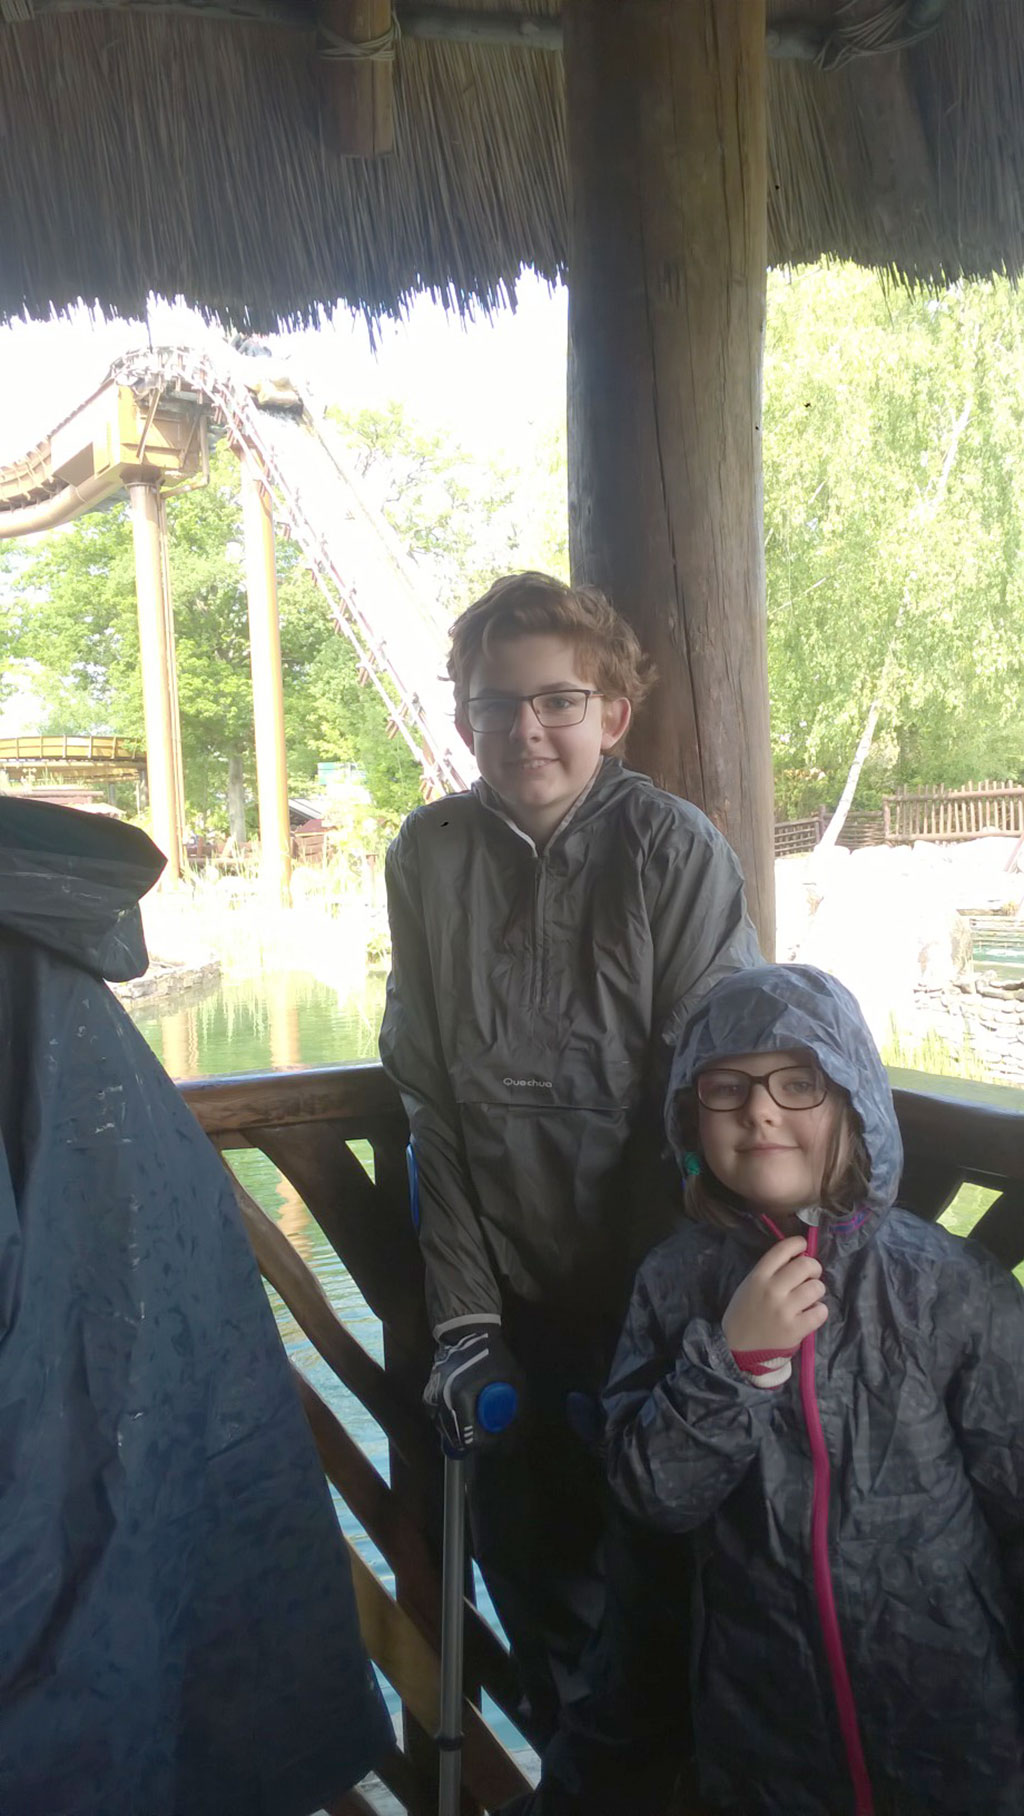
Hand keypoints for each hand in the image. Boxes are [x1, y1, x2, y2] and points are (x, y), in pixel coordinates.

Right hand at [423, 1324, 521, 1453]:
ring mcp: (432, 1398)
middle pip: (455, 1439)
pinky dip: (449, 1424)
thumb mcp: (513, 1377)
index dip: (486, 1444)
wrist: (467, 1333)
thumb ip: (517, 1405)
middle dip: (473, 1441)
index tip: (497, 1439)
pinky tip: (462, 1419)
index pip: (470, 1437)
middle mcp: (442, 1401)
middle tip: (489, 1435)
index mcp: (461, 1398)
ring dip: (460, 1434)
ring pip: (444, 1430)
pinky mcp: (428, 1394)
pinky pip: (437, 1418)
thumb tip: (516, 1431)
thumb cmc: (492, 1354)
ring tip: (477, 1427)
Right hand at [722, 1236, 827, 1355]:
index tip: (803, 1246)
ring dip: (817, 1290)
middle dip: (814, 1268)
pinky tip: (812, 1313)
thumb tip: (798, 1258)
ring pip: (816, 1287)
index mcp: (758, 1276)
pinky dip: (820, 1310)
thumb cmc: (745, 1313)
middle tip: (812, 1275)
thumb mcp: (749, 1286)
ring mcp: (784, 1310)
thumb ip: (770, 1272)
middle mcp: (772, 1290)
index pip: (782, 1249)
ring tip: (811, 1297)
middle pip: (805, 1265)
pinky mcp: (794, 1329)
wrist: (737, 1348)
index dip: (797, 1244)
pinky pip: (820, 1312)